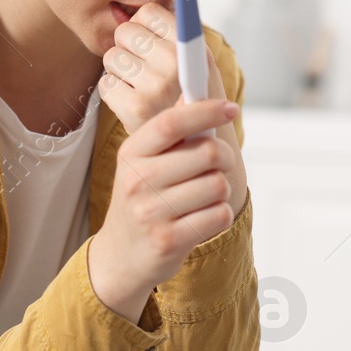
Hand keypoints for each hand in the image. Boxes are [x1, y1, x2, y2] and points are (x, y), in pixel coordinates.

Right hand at [87, 98, 243, 311]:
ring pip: (218, 185)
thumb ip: (169, 132)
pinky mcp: (169, 240)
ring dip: (221, 190)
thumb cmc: (141, 201)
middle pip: (207, 153)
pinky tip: (202, 217)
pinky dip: (220, 214)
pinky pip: (219, 215)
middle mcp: (137, 180)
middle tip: (220, 165)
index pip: (172, 122)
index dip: (206, 110)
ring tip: (204, 197)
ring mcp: (151, 212)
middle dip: (225, 157)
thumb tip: (190, 94)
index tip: (230, 107)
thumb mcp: (143, 163)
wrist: (120, 257)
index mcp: (131, 153)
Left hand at [97, 0, 245, 214]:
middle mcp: (177, 66)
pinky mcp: (134, 112)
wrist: (200, 155)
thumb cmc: (194, 96)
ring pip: (112, 56)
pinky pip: (105, 83)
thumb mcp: (197, 56)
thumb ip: (177, 16)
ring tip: (141, 86)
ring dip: (121, 69)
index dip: (145, 25)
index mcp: (195, 47)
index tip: (154, 41)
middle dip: (130, 46)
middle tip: (146, 66)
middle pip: (126, 31)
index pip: (150, 11)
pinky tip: (133, 102)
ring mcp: (155, 90)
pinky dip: (115, 91)